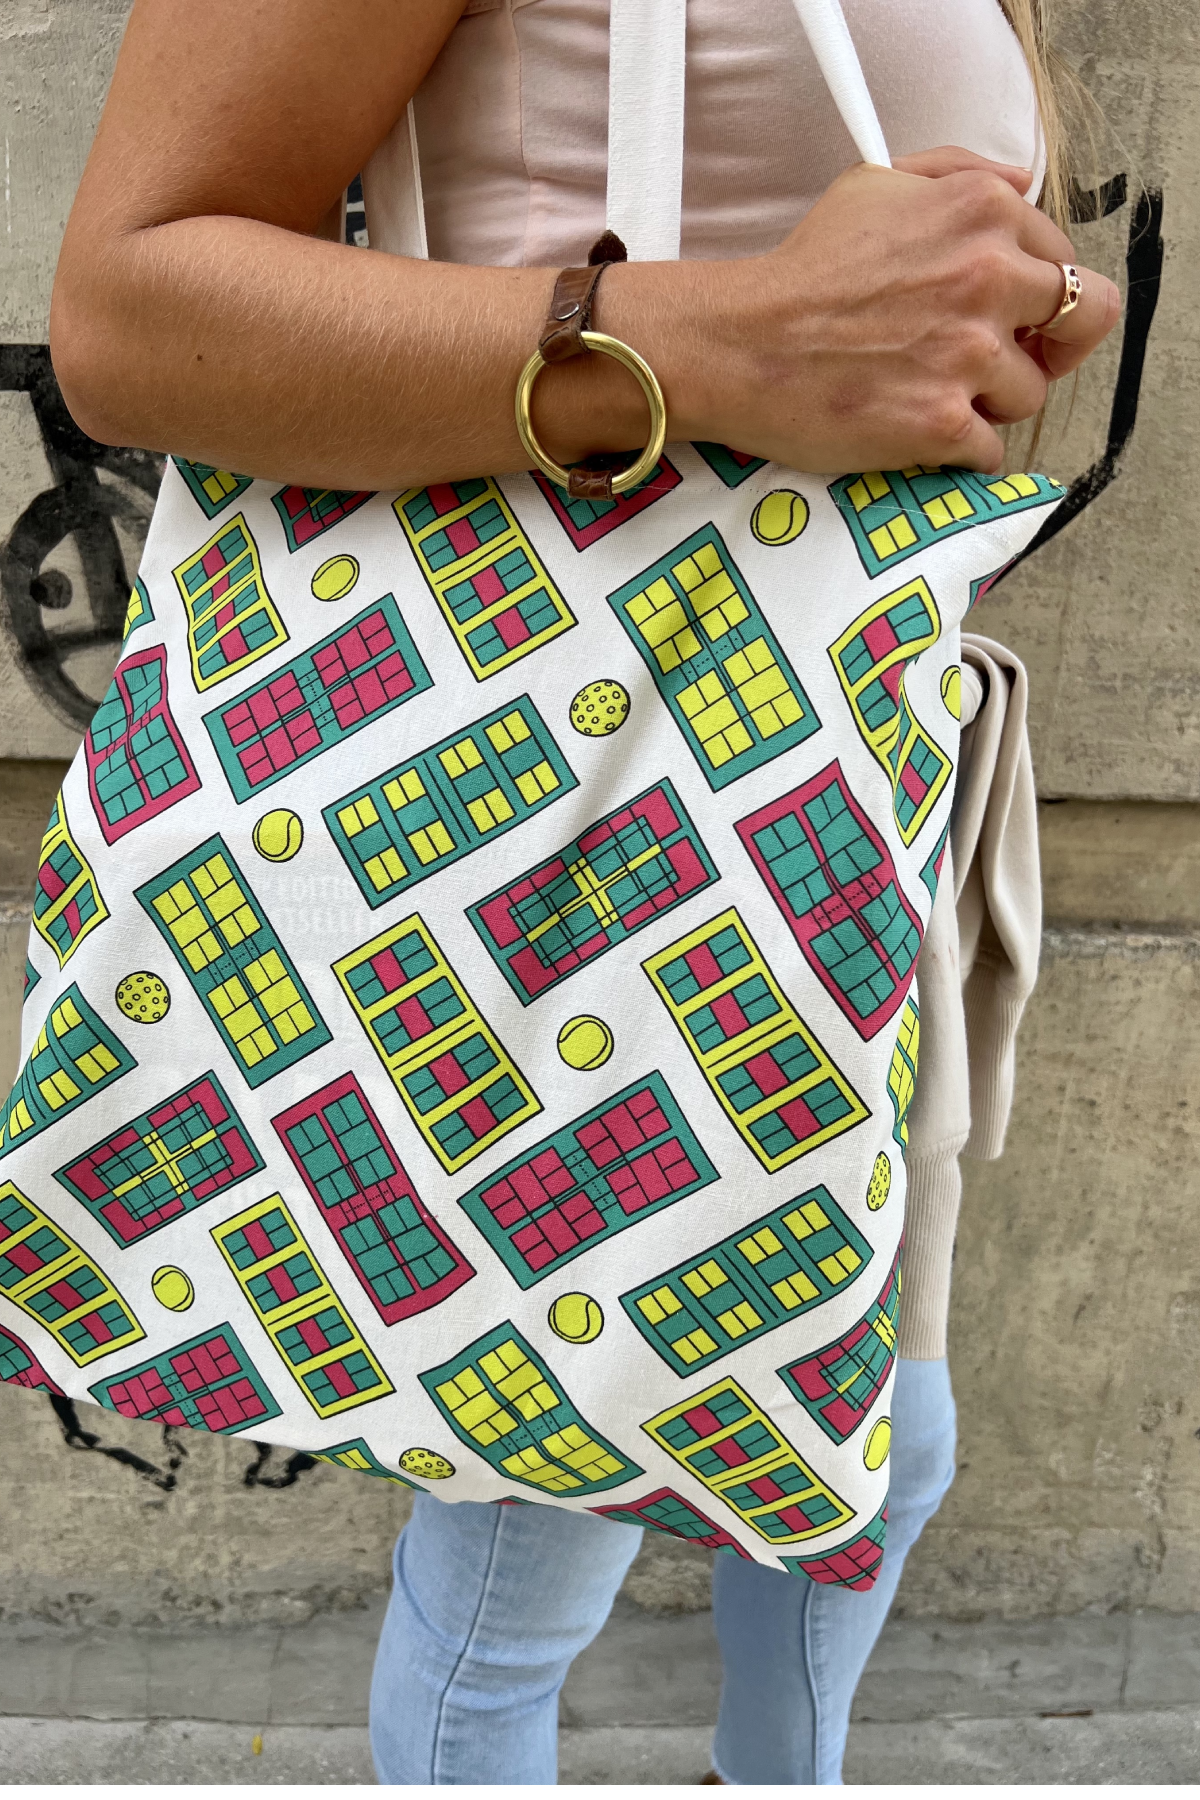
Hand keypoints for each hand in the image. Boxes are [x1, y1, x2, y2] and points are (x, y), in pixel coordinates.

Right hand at [710, 146, 1120, 473]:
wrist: (741, 343)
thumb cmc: (802, 271)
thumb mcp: (876, 185)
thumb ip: (957, 173)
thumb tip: (1020, 185)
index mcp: (982, 212)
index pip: (1064, 258)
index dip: (1037, 294)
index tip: (1008, 315)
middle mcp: (987, 278)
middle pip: (1082, 321)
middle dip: (1050, 345)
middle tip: (1007, 362)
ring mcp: (969, 355)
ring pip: (1030, 394)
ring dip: (990, 402)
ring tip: (933, 397)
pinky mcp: (943, 423)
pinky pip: (988, 452)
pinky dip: (958, 453)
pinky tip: (918, 435)